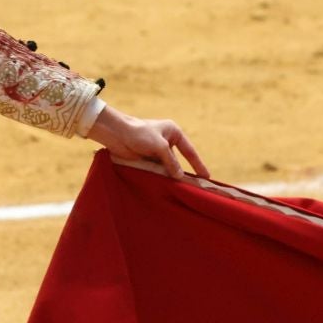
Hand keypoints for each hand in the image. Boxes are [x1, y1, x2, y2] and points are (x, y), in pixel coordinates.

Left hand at [88, 105, 209, 180]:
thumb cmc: (139, 134)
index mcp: (173, 132)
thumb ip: (171, 162)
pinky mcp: (147, 159)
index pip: (189, 151)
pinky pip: (158, 170)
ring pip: (167, 167)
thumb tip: (180, 176)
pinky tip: (166, 187)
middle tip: (195, 187)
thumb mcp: (160, 146)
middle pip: (178, 160)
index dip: (198, 164)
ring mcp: (156, 151)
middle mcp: (167, 141)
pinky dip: (161, 177)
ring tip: (180, 190)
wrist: (116, 134)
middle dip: (183, 173)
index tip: (206, 177)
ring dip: (170, 177)